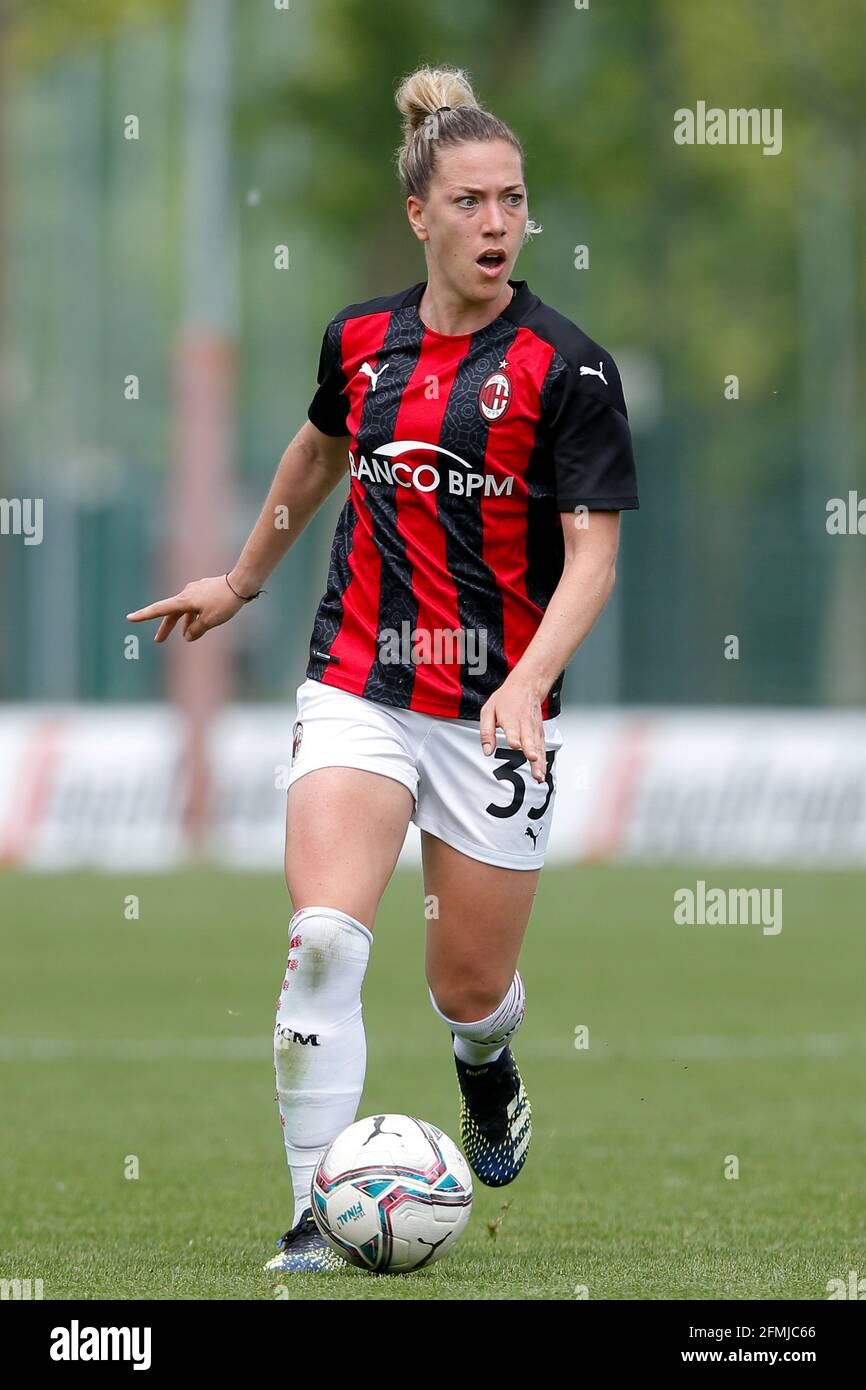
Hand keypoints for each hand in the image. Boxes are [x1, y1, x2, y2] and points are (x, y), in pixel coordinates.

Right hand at [126, 574, 246, 642]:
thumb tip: (187, 636)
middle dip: (166, 627)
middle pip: (172, 612)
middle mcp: (187, 593)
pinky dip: (196, 615)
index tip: (130, 618)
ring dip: (185, 623)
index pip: (160, 609)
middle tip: (159, 641)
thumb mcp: (210, 621)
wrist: (241, 582)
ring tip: (187, 635)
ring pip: (186, 610)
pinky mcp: (205, 590)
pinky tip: (202, 621)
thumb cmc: (225, 602)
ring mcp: (196, 590)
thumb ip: (196, 630)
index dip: (144, 615)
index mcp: (184, 600)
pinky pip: (196, 605)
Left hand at [479, 675, 547, 782]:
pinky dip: (543, 762)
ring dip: (539, 762)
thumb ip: (486, 732)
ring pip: (538, 746)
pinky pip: (542, 748)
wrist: (527, 686)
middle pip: (528, 738)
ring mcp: (534, 729)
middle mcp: (524, 724)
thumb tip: (487, 751)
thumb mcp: (488, 711)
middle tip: (533, 759)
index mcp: (510, 718)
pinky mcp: (539, 733)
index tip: (515, 745)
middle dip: (531, 750)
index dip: (514, 737)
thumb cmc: (506, 699)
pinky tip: (542, 773)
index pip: (513, 728)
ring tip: (539, 776)